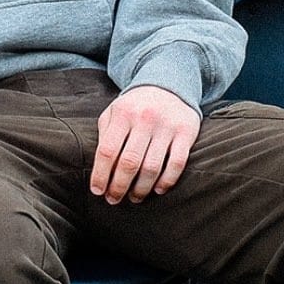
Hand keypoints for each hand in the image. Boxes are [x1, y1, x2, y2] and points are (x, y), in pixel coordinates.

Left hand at [90, 85, 200, 204]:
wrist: (168, 83)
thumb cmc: (135, 105)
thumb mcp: (114, 112)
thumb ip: (105, 135)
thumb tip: (99, 169)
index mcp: (123, 114)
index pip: (107, 151)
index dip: (100, 174)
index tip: (97, 191)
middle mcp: (144, 119)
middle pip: (129, 162)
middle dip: (119, 186)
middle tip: (114, 200)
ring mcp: (167, 126)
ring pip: (152, 167)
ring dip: (141, 188)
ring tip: (134, 198)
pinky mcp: (186, 132)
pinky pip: (177, 163)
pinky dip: (166, 181)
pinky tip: (157, 189)